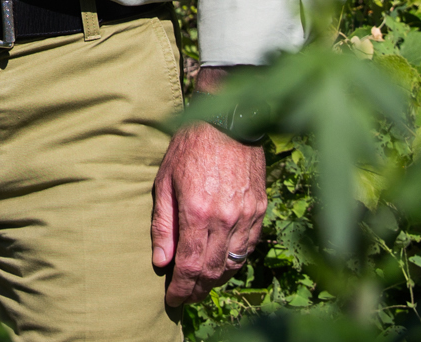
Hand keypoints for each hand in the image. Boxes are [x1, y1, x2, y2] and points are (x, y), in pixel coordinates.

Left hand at [151, 70, 266, 306]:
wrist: (229, 120)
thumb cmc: (189, 147)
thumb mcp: (165, 181)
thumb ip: (162, 224)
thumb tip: (161, 261)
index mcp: (196, 213)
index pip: (189, 266)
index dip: (181, 289)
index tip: (172, 300)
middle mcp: (224, 219)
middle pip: (212, 271)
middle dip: (197, 289)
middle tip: (185, 296)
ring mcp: (245, 216)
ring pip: (232, 264)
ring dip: (216, 280)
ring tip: (202, 284)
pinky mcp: (259, 209)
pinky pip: (248, 247)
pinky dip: (235, 261)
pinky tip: (223, 263)